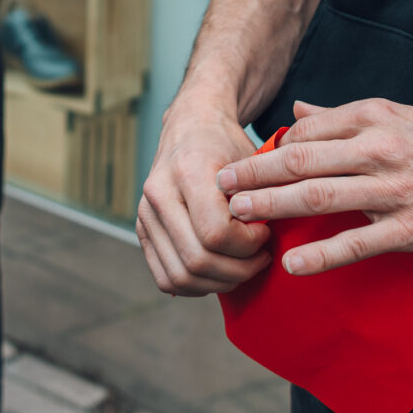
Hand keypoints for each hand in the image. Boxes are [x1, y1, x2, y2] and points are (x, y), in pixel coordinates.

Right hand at [137, 97, 273, 295]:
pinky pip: (166, 278)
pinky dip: (196, 286)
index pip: (216, 233)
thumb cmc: (226, 144)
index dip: (249, 244)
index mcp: (187, 171)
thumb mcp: (251, 159)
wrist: (191, 126)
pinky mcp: (142, 230)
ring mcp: (145, 214)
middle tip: (261, 257)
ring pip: (181, 277)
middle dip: (239, 269)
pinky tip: (220, 272)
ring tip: (243, 266)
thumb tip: (270, 239)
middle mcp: (158, 193)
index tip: (265, 233)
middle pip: (198, 260)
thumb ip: (261, 196)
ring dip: (219, 283)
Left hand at [214, 98, 412, 275]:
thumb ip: (345, 115)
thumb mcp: (402, 115)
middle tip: (217, 187)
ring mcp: (395, 189)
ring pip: (319, 197)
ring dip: (272, 208)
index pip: (306, 132)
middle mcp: (379, 147)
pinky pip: (358, 242)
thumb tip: (298, 110)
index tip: (238, 165)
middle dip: (253, 175)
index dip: (267, 150)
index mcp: (375, 117)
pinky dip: (321, 253)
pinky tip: (293, 264)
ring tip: (238, 218)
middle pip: (300, 161)